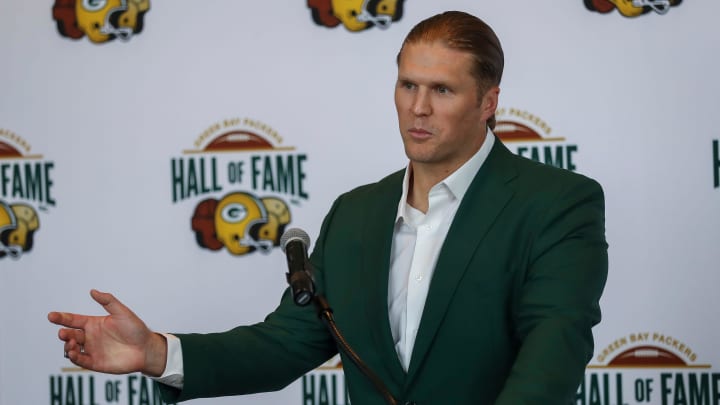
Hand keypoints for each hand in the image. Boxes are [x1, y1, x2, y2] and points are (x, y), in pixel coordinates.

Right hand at [48, 289, 166, 375]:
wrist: (146, 348)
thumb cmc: (136, 329)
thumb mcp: (122, 312)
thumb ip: (108, 301)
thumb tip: (92, 291)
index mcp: (93, 323)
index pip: (73, 320)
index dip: (61, 318)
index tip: (51, 315)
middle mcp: (90, 337)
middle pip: (70, 334)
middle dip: (64, 333)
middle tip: (63, 332)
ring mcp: (92, 350)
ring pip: (72, 348)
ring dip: (68, 346)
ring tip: (71, 342)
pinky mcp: (95, 363)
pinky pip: (80, 361)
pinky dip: (74, 357)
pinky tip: (74, 352)